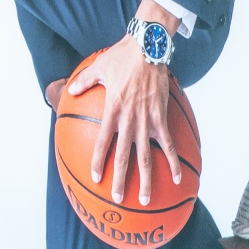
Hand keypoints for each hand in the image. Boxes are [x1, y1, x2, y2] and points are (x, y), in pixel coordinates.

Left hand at [66, 33, 185, 210]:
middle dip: (120, 179)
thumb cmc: (121, 57)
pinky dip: (173, 162)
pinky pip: (169, 145)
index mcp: (111, 111)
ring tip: (145, 199)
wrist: (148, 49)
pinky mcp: (162, 118)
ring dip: (146, 179)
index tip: (96, 178)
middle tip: (118, 199)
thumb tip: (70, 90)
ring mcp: (147, 121)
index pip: (102, 143)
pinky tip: (177, 179)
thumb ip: (84, 82)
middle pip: (123, 156)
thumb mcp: (97, 69)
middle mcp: (129, 120)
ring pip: (146, 157)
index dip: (98, 162)